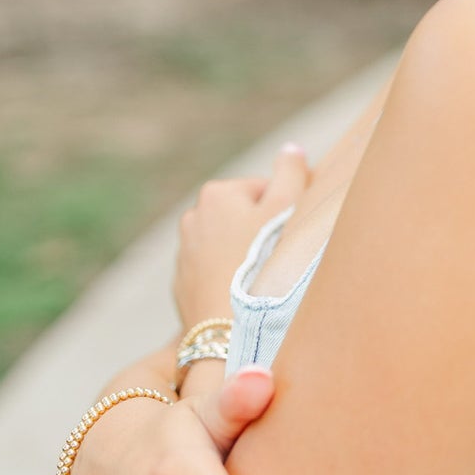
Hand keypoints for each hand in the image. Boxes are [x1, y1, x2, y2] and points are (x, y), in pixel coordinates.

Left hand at [173, 144, 310, 331]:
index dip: (286, 210)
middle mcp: (192, 218)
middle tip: (279, 257)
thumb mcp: (287, 207)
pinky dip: (229, 278)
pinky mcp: (183, 285)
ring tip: (261, 279)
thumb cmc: (261, 261)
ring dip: (245, 255)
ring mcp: (184, 254)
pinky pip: (214, 273)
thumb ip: (291, 172)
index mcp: (216, 193)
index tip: (292, 233)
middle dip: (262, 232)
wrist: (229, 325)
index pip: (264, 190)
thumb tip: (291, 148)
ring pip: (228, 246)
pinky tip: (244, 295)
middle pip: (243, 217)